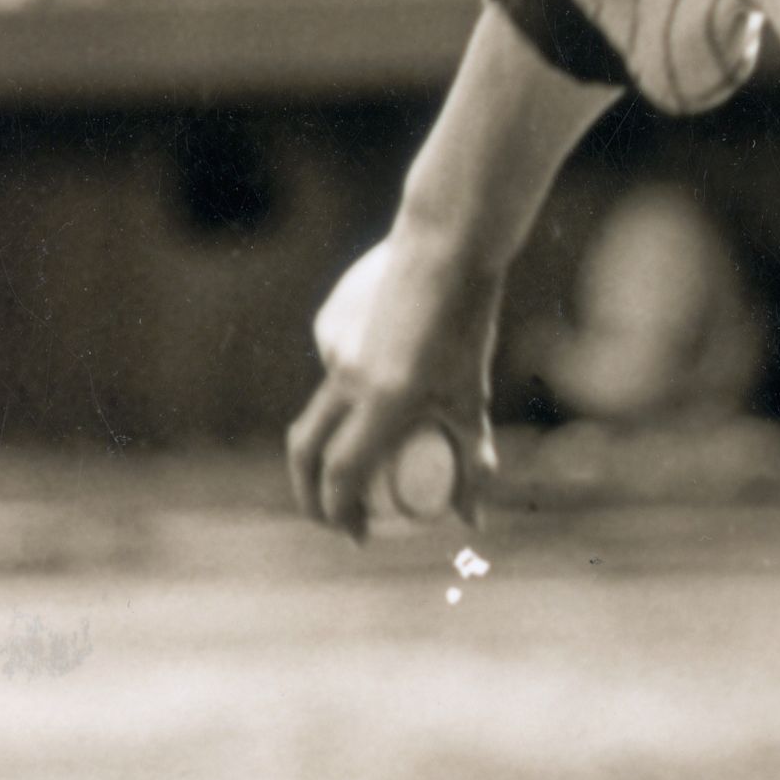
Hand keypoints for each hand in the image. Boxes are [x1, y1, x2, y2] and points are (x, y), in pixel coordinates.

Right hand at [286, 235, 494, 541]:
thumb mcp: (472, 396)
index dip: (343, 514)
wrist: (447, 244)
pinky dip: (355, 384)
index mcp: (386, 399)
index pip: (344, 474)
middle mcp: (349, 376)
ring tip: (380, 433)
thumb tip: (472, 522)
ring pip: (321, 409)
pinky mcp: (327, 323)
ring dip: (336, 438)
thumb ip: (469, 460)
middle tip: (335, 517)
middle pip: (306, 450)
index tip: (358, 535)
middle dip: (310, 493)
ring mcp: (332, 346)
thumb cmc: (469, 324)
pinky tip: (389, 360)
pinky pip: (334, 369)